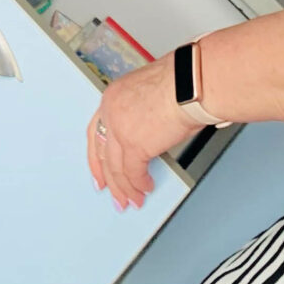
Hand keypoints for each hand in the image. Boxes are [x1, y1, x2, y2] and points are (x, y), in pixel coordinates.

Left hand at [86, 59, 190, 210]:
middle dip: (110, 180)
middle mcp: (110, 113)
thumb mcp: (145, 93)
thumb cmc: (178, 83)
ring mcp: (120, 131)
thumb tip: (143, 135)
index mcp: (111, 98)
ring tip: (134, 200)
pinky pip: (134, 173)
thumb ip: (136, 114)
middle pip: (104, 155)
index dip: (96, 157)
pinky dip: (141, 184)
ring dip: (126, 189)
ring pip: (116, 169)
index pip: (95, 133)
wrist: (188, 85)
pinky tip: (146, 188)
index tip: (99, 173)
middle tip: (115, 195)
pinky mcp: (135, 147)